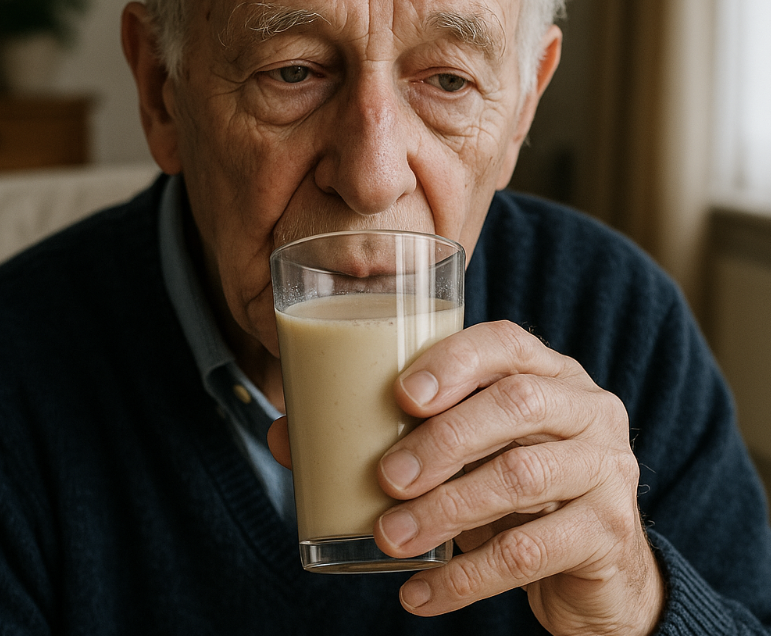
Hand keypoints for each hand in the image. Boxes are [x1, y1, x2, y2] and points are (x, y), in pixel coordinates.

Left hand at [371, 320, 664, 635]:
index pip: (507, 343)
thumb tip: (326, 438)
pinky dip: (465, 576)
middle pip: (517, 403)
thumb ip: (438, 432)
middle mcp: (589, 411)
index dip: (455, 362)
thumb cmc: (523, 496)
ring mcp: (607, 469)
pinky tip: (420, 593)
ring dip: (444, 509)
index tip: (403, 395)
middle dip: (443, 440)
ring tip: (392, 537)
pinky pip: (527, 553)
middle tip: (388, 478)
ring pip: (520, 477)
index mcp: (554, 374)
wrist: (601, 575)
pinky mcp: (609, 533)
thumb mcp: (487, 452)